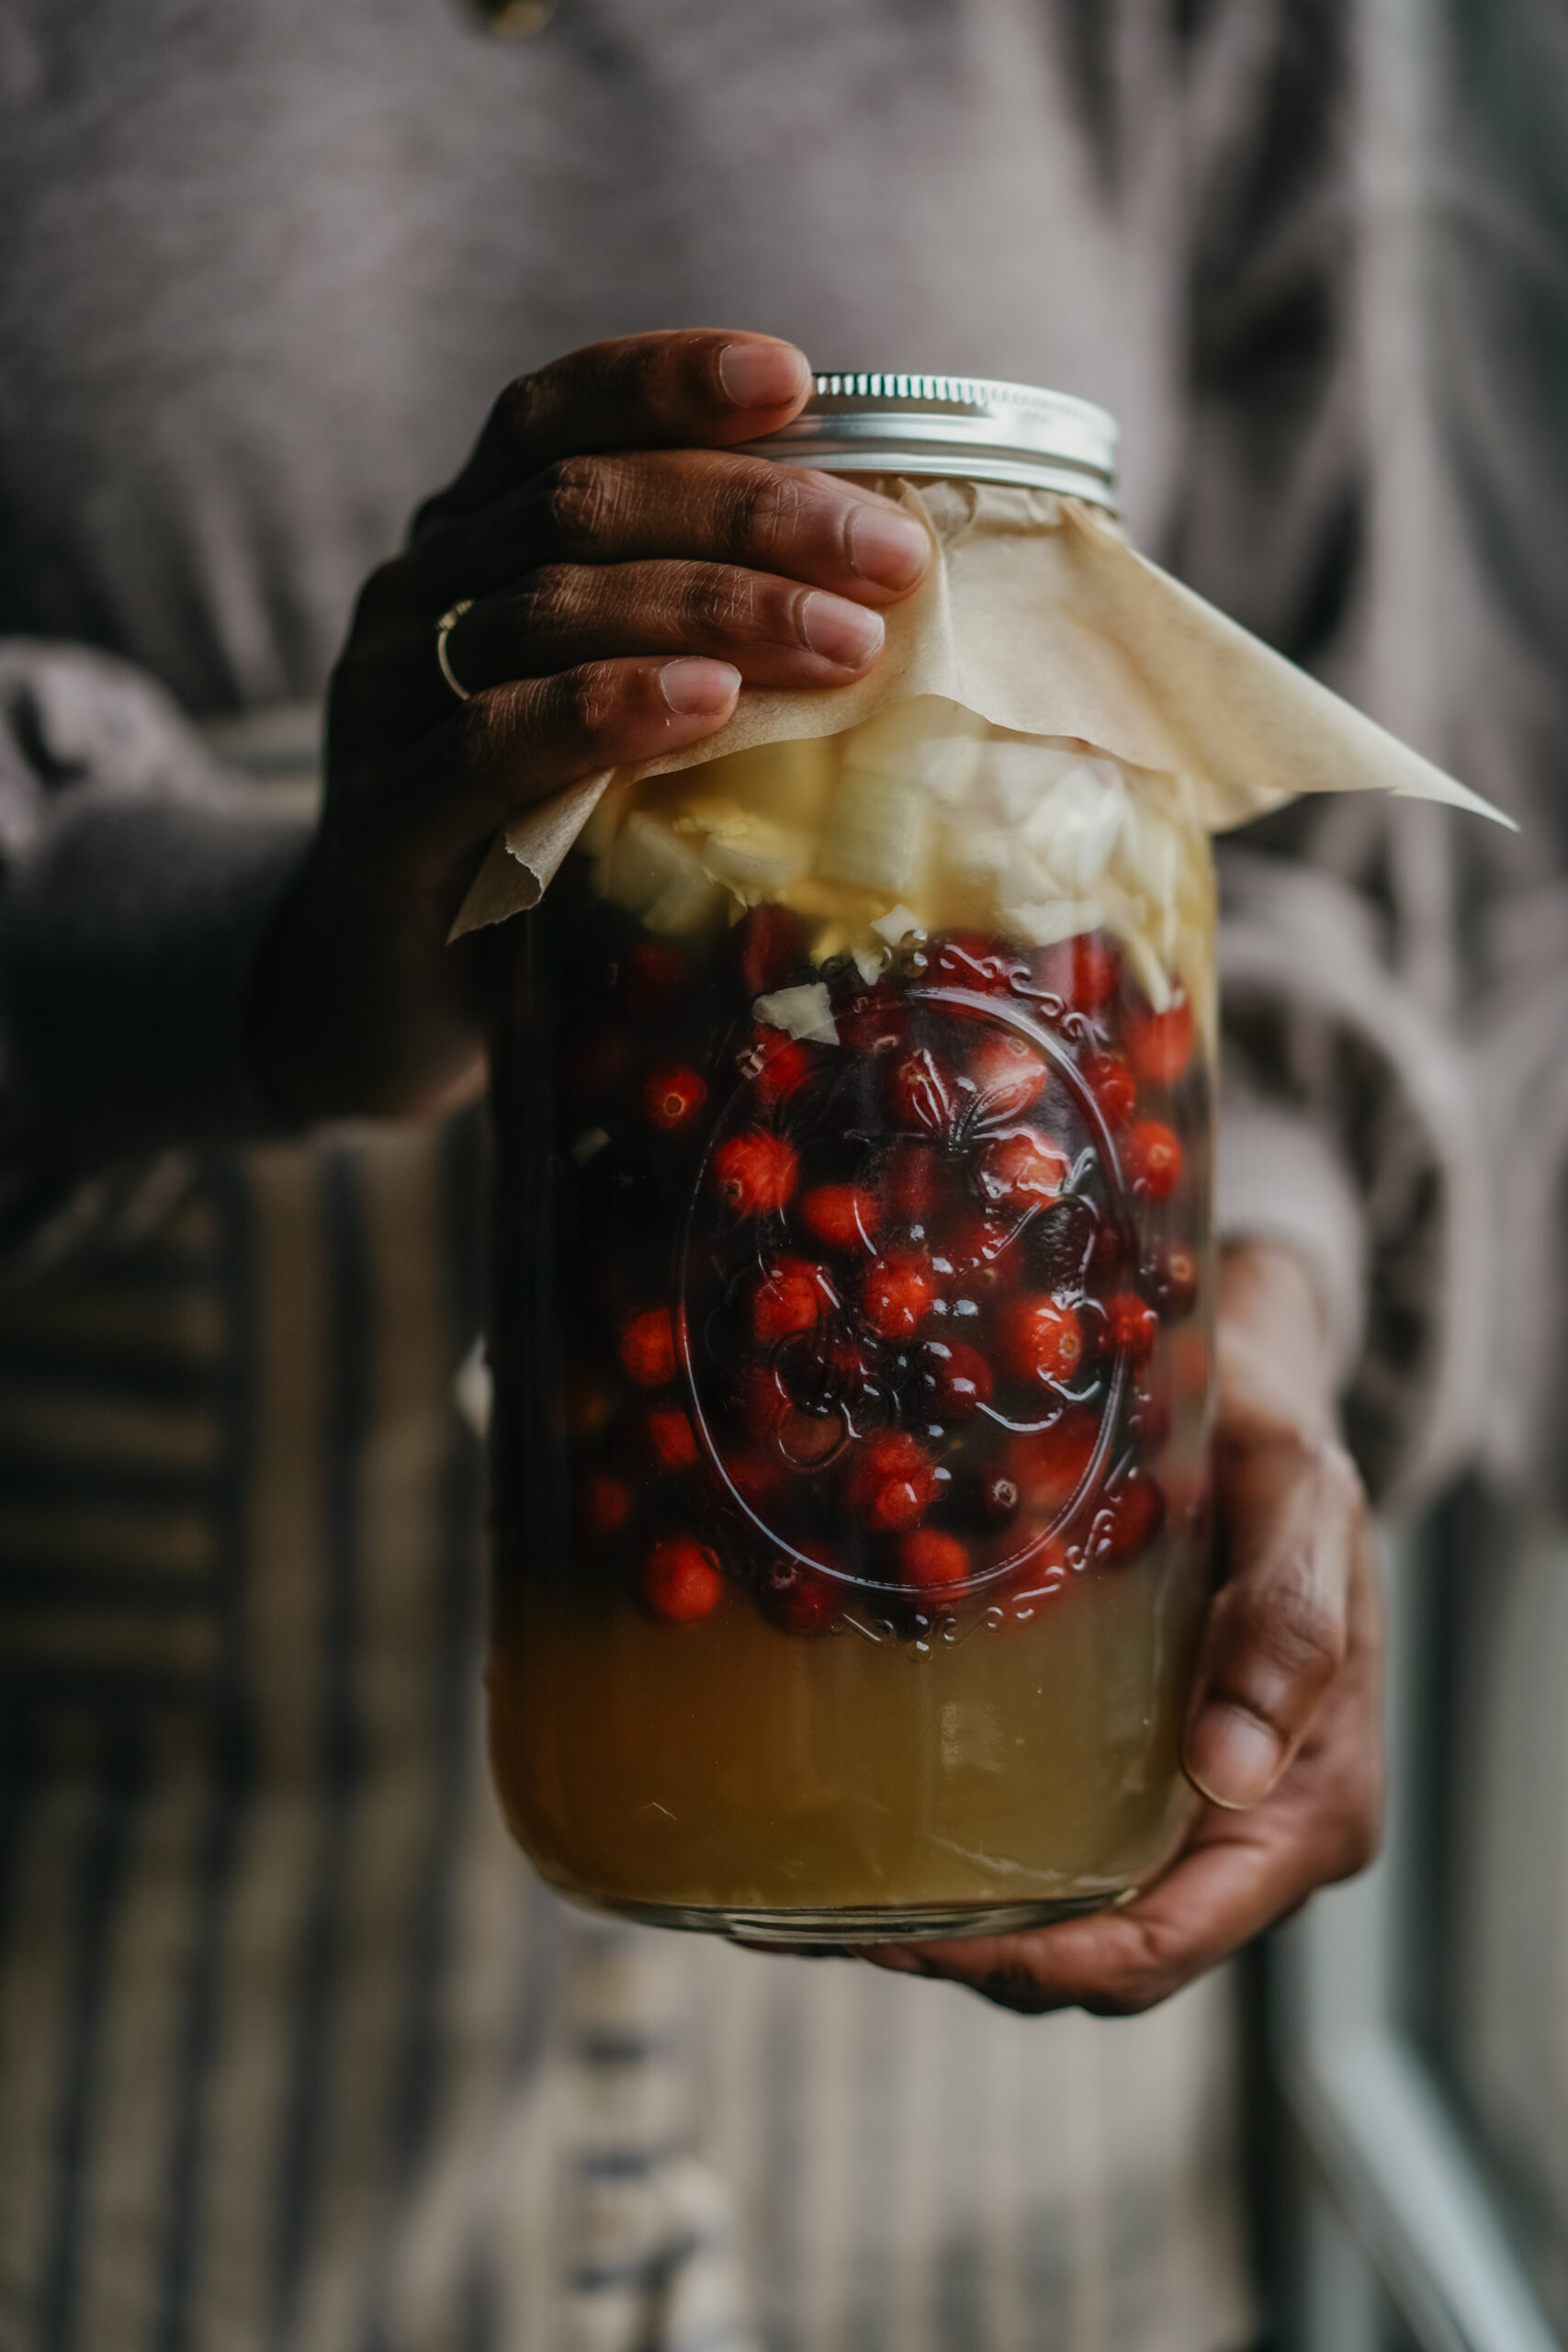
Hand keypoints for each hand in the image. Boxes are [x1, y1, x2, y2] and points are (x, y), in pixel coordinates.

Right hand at [245, 330, 931, 1122]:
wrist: (383, 1007)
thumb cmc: (536, 849)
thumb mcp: (614, 723)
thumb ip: (696, 642)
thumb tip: (891, 598)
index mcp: (471, 545)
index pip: (554, 414)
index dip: (667, 379)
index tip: (795, 380)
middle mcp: (417, 598)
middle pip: (576, 501)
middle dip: (750, 513)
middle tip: (889, 557)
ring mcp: (385, 704)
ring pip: (546, 608)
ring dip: (713, 608)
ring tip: (844, 641)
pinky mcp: (382, 821)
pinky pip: (490, 744)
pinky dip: (606, 709)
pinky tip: (707, 703)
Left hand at [863, 1239, 1382, 2014]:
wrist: (1251, 1407)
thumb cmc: (1275, 1447)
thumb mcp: (1299, 1504)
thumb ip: (1287, 1625)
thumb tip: (1231, 1771)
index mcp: (1310, 1811)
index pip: (1169, 1941)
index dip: (1045, 1964)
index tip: (923, 1943)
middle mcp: (1253, 1841)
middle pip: (1111, 1959)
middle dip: (981, 1962)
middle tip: (843, 1924)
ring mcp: (1195, 1818)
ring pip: (1080, 1926)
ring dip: (966, 1934)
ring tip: (831, 1903)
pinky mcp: (1144, 1780)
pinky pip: (1067, 1856)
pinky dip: (979, 1872)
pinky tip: (876, 1837)